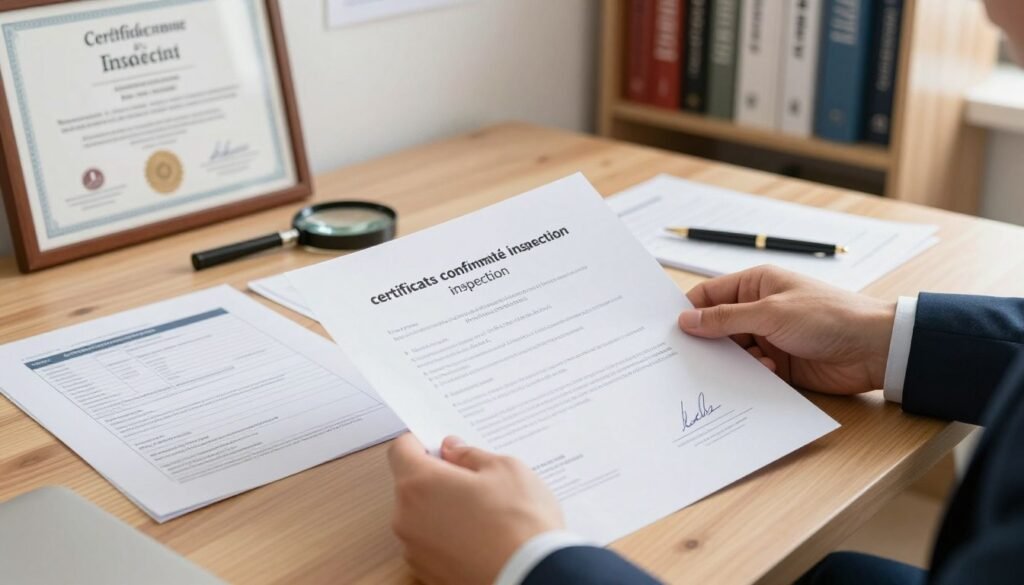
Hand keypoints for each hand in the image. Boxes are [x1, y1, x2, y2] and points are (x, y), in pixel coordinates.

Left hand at [388, 434, 563, 584]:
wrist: (532, 577)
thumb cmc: (520, 524)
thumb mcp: (505, 469)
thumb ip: (470, 455)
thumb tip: (454, 450)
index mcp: (420, 484)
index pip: (400, 450)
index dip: (421, 443)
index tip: (441, 447)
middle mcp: (407, 517)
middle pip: (410, 484)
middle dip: (437, 477)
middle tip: (474, 480)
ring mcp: (414, 549)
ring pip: (420, 515)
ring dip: (442, 508)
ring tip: (482, 513)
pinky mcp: (427, 572)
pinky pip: (430, 542)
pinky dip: (448, 535)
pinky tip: (480, 536)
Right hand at [678, 266, 895, 394]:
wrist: (874, 348)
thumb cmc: (827, 316)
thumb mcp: (770, 313)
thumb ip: (725, 319)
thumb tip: (686, 320)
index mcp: (756, 285)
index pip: (709, 296)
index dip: (688, 312)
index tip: (668, 331)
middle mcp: (758, 310)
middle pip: (716, 327)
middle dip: (705, 342)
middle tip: (684, 358)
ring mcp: (768, 338)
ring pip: (732, 353)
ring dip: (731, 362)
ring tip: (733, 367)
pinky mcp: (778, 366)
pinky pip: (751, 372)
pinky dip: (750, 376)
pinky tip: (762, 375)